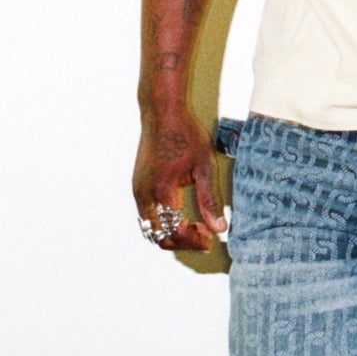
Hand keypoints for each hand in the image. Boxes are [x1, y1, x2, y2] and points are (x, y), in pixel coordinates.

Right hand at [132, 105, 226, 252]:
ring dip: (171, 234)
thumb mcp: (205, 167)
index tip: (211, 238)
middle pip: (160, 237)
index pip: (176, 232)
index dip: (194, 242)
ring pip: (150, 229)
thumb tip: (219, 228)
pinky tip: (181, 214)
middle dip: (183, 242)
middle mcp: (145, 195)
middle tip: (204, 235)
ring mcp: (138, 191)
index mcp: (163, 191)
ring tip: (195, 226)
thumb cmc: (185, 134)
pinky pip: (146, 216)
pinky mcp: (137, 186)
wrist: (162, 113)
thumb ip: (210, 200)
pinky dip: (162, 223)